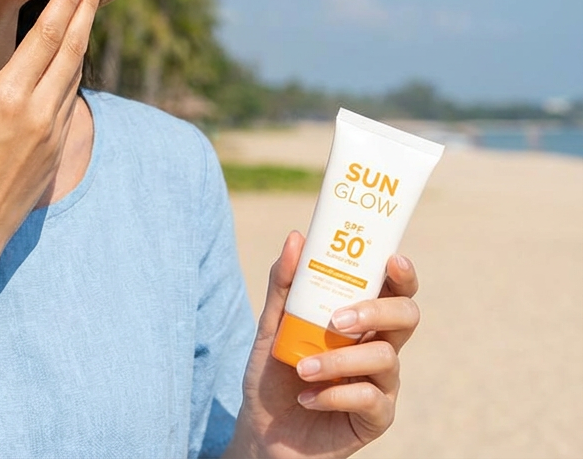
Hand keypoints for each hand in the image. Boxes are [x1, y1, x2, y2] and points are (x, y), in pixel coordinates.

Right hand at [0, 0, 104, 263]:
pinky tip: (73, 59)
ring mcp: (52, 134)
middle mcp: (39, 113)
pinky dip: (76, 69)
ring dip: (84, 37)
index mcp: (9, 99)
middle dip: (86, 10)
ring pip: (76, 74)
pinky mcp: (55, 153)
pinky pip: (71, 99)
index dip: (66, 3)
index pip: (46, 38)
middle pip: (72, 49)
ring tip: (88, 8)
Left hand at [226, 231, 420, 458]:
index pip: (393, 290)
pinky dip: (334, 394)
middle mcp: (378, 346)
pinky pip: (371, 398)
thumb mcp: (270, 327)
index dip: (402, 274)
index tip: (392, 260)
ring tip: (302, 367)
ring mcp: (382, 383)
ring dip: (338, 359)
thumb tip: (296, 238)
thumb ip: (284, 286)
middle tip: (337, 320)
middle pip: (406, 317)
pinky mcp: (376, 417)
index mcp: (360, 320)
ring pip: (385, 357)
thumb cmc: (273, 376)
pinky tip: (307, 397)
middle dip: (377, 311)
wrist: (264, 432)